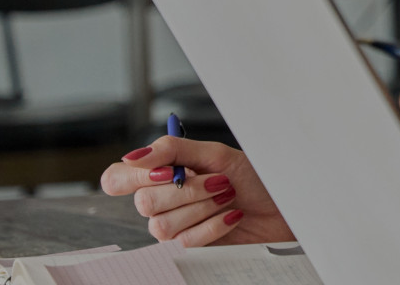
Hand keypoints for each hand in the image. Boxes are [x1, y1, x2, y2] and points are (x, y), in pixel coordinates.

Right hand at [100, 137, 292, 245]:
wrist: (282, 206)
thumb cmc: (252, 178)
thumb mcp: (216, 155)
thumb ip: (173, 150)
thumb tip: (134, 155)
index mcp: (162, 174)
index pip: (117, 178)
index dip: (132, 176)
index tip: (166, 171)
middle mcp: (161, 201)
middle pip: (143, 202)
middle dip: (186, 190)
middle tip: (219, 180)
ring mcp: (173, 226)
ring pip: (161, 224)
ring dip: (202, 206)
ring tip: (227, 196)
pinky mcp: (189, 248)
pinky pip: (185, 241)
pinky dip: (213, 224)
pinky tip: (232, 216)